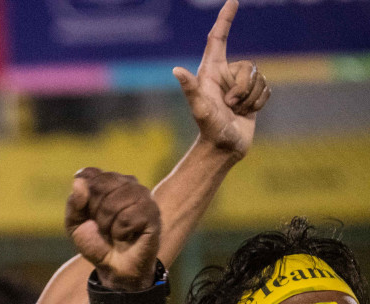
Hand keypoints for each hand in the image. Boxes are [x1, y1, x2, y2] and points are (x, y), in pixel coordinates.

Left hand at [65, 168, 160, 291]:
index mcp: (110, 182)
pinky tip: (126, 236)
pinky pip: (128, 217)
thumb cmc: (96, 242)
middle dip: (95, 213)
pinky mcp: (153, 213)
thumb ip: (74, 202)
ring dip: (107, 224)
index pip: (91, 175)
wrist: (113, 268)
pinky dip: (120, 232)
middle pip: (102, 186)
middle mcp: (129, 184)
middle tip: (103, 227)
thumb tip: (78, 179)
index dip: (84, 200)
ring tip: (114, 232)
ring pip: (115, 202)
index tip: (89, 215)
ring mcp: (144, 197)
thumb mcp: (75, 224)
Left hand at [173, 0, 269, 157]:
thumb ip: (190, 89)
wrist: (223, 148)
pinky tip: (247, 113)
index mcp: (210, 72)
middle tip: (230, 105)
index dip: (225, 19)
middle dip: (243, 88)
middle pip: (249, 65)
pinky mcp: (252, 96)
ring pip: (260, 78)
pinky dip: (259, 103)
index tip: (232, 1)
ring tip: (236, 111)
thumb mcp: (199, 108)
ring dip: (251, 98)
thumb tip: (176, 70)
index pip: (218, 38)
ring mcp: (239, 85)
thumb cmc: (209, 129)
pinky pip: (267, 89)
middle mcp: (225, 75)